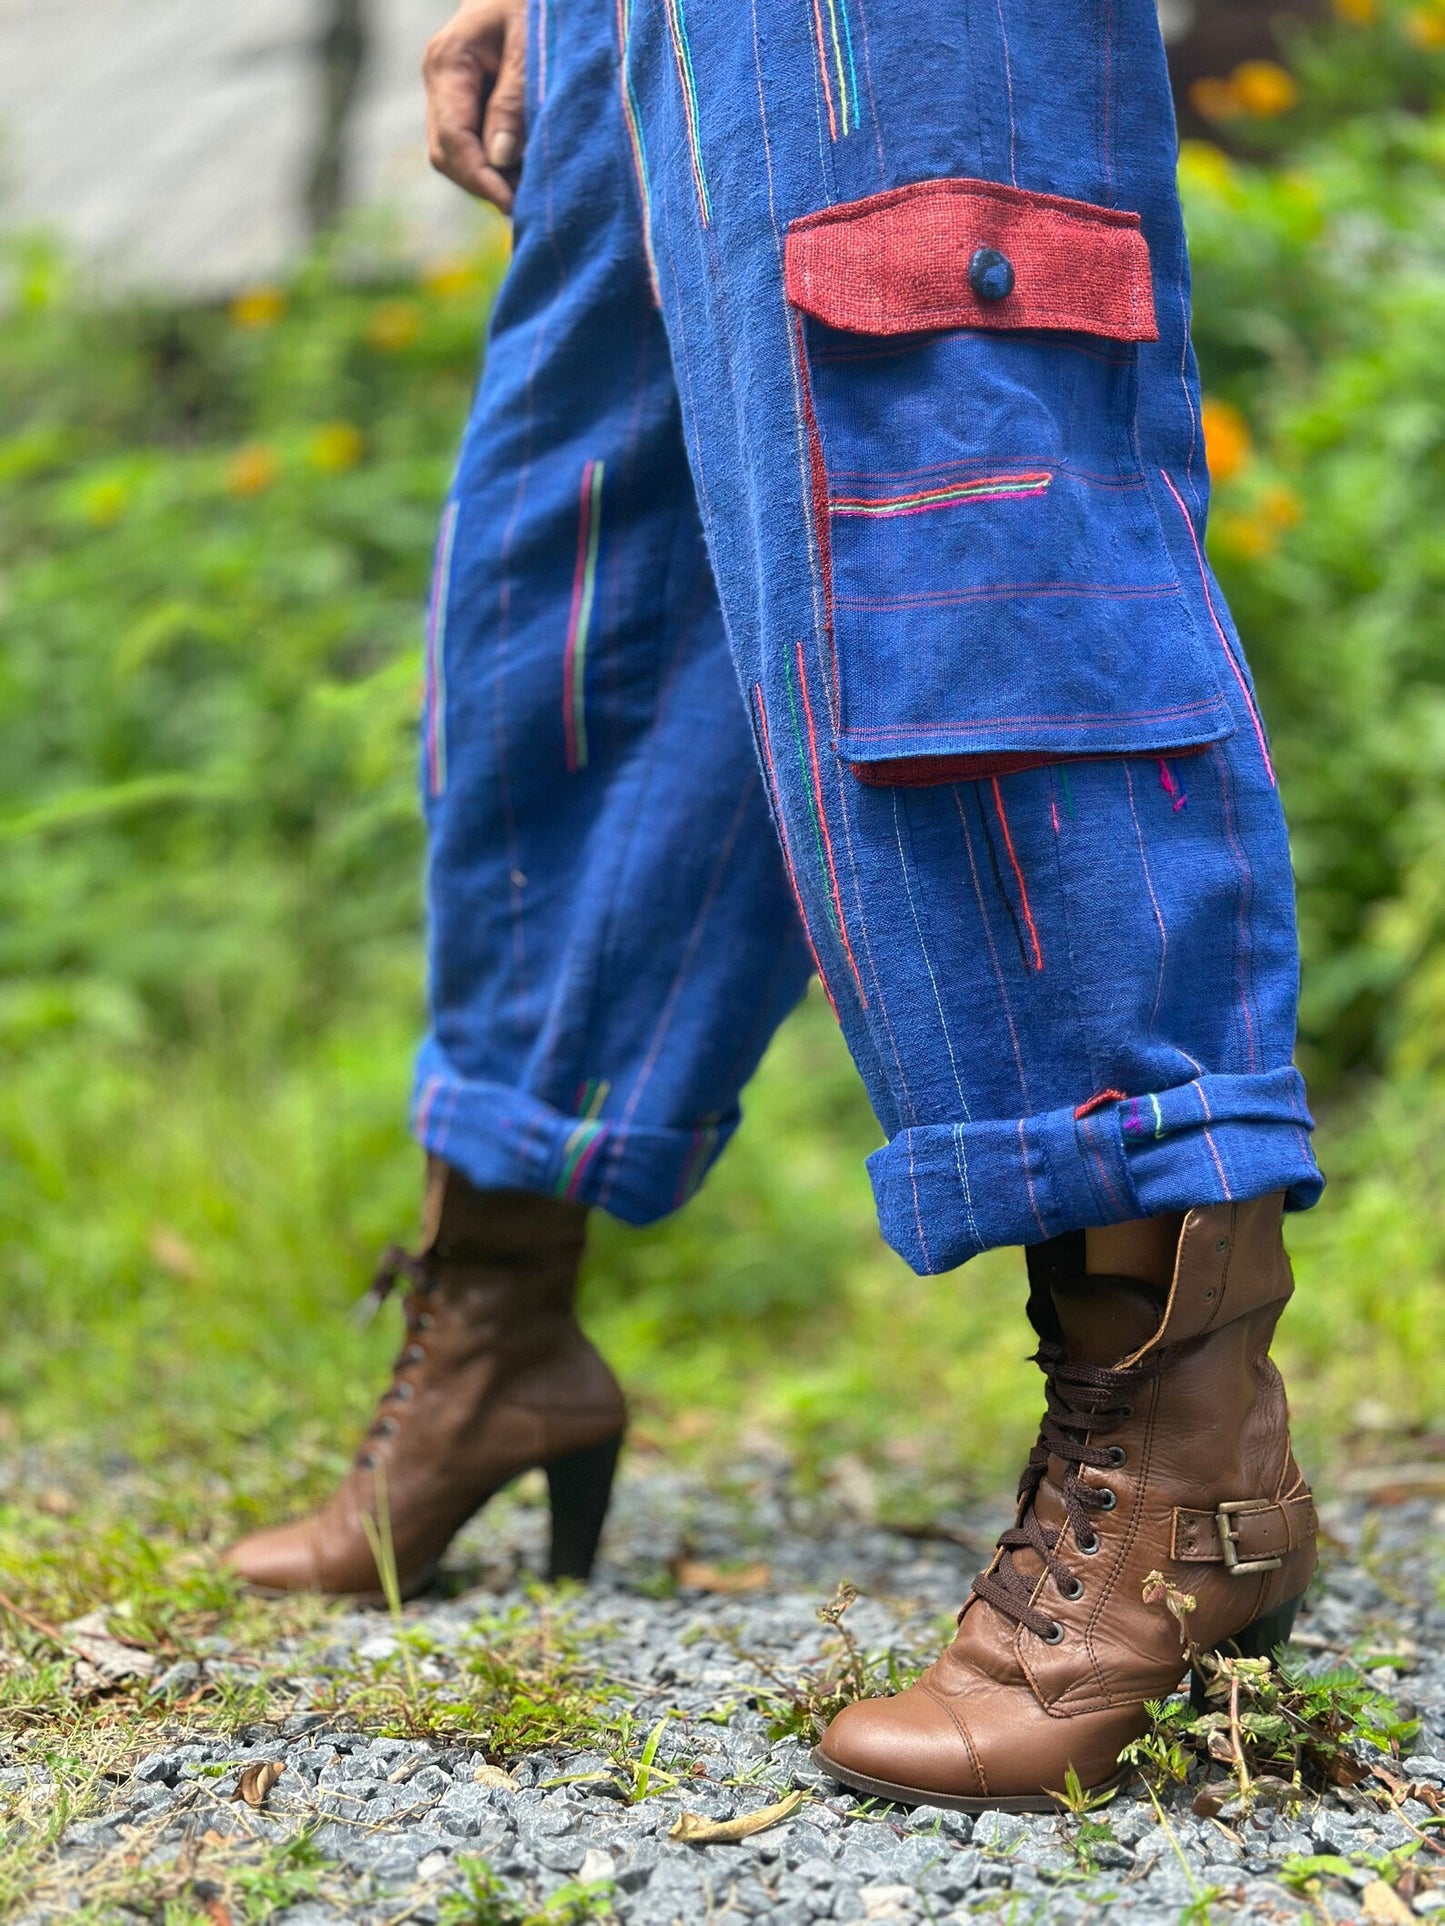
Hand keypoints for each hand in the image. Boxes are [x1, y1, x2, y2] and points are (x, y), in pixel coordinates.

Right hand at [424, 0, 527, 213]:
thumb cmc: (534, 4)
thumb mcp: (529, 45)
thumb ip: (514, 100)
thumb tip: (500, 159)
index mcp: (448, 62)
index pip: (451, 138)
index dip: (480, 178)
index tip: (513, 204)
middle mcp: (439, 80)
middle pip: (448, 154)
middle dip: (484, 183)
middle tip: (528, 202)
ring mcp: (448, 91)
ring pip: (458, 154)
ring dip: (492, 177)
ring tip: (532, 186)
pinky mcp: (465, 99)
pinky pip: (473, 143)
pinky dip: (498, 163)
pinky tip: (526, 169)